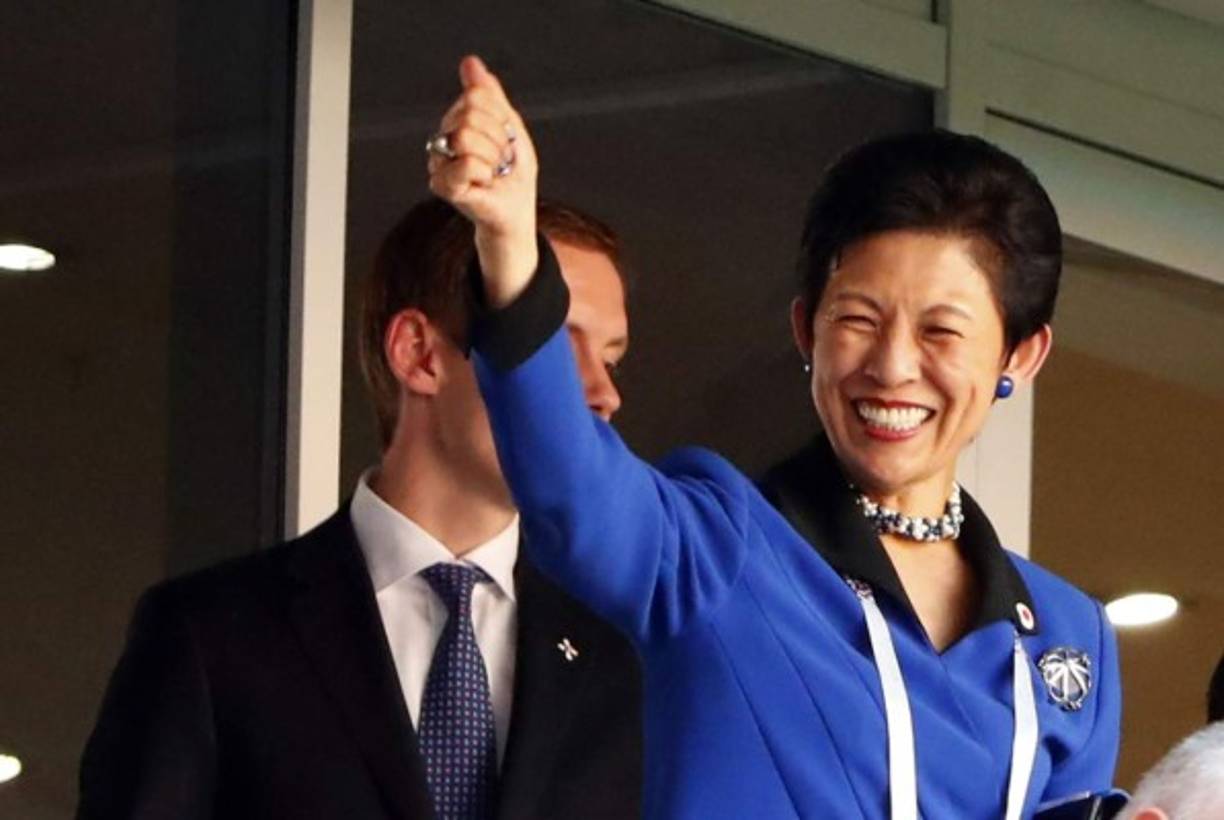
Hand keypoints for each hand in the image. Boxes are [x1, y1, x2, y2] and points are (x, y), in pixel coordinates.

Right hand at [428, 55, 538, 307]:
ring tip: (493, 171)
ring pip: (465, 136)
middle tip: (500, 159)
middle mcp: (442, 139)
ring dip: (492, 156)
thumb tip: (469, 63)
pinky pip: (466, 163)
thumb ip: (489, 94)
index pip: (475, 96)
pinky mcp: (443, 186)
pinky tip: (483, 183)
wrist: (516, 210)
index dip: (500, 117)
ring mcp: (439, 162)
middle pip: (469, 114)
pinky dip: (485, 173)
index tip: (506, 139)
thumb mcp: (509, 124)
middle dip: (497, 138)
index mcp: (456, 120)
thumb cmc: (512, 172)